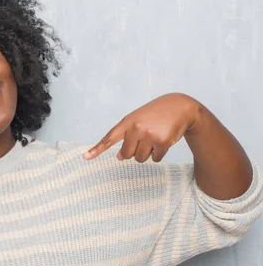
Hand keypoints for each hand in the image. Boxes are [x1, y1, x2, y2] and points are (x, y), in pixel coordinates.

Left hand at [83, 93, 200, 162]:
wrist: (181, 107)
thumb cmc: (155, 115)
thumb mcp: (138, 121)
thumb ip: (126, 138)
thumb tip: (119, 157)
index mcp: (127, 122)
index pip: (109, 138)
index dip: (97, 149)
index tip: (85, 157)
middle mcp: (135, 128)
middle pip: (126, 155)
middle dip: (134, 152)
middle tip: (144, 139)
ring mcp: (149, 135)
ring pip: (139, 159)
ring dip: (147, 154)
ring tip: (155, 138)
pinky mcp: (162, 142)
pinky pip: (155, 159)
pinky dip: (158, 154)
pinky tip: (164, 141)